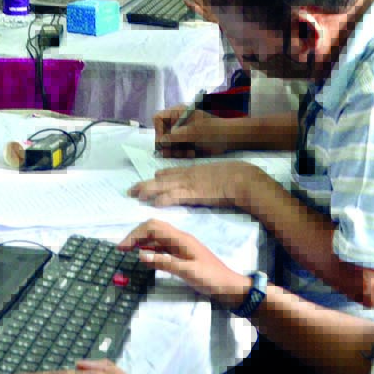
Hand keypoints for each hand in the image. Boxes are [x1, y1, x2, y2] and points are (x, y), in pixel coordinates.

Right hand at [120, 219, 248, 306]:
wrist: (229, 287)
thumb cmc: (211, 279)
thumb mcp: (188, 272)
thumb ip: (165, 263)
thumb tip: (141, 255)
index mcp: (181, 239)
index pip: (153, 227)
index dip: (135, 234)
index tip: (122, 247)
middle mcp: (179, 239)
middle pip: (153, 229)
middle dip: (135, 235)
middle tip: (121, 250)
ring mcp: (181, 246)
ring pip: (156, 238)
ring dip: (141, 242)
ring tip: (127, 253)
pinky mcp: (181, 255)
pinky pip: (161, 248)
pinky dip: (149, 251)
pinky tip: (143, 259)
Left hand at [130, 161, 266, 209]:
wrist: (242, 178)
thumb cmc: (235, 175)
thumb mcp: (219, 171)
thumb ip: (209, 175)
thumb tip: (209, 179)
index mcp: (194, 170)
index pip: (172, 172)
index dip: (159, 176)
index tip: (150, 177)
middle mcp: (188, 175)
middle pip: (161, 179)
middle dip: (146, 184)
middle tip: (131, 189)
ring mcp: (189, 184)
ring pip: (163, 186)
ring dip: (148, 190)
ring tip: (135, 195)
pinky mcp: (193, 194)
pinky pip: (175, 196)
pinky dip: (164, 199)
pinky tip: (154, 203)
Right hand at [151, 106, 230, 157]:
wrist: (228, 138)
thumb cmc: (212, 130)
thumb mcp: (194, 131)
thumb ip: (176, 136)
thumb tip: (161, 141)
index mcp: (177, 113)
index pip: (158, 119)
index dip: (158, 130)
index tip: (164, 141)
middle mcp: (176, 123)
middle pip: (161, 134)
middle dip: (167, 145)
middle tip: (174, 153)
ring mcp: (180, 134)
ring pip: (168, 145)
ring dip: (176, 151)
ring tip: (189, 152)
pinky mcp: (184, 144)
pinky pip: (176, 151)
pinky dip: (182, 154)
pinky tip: (192, 153)